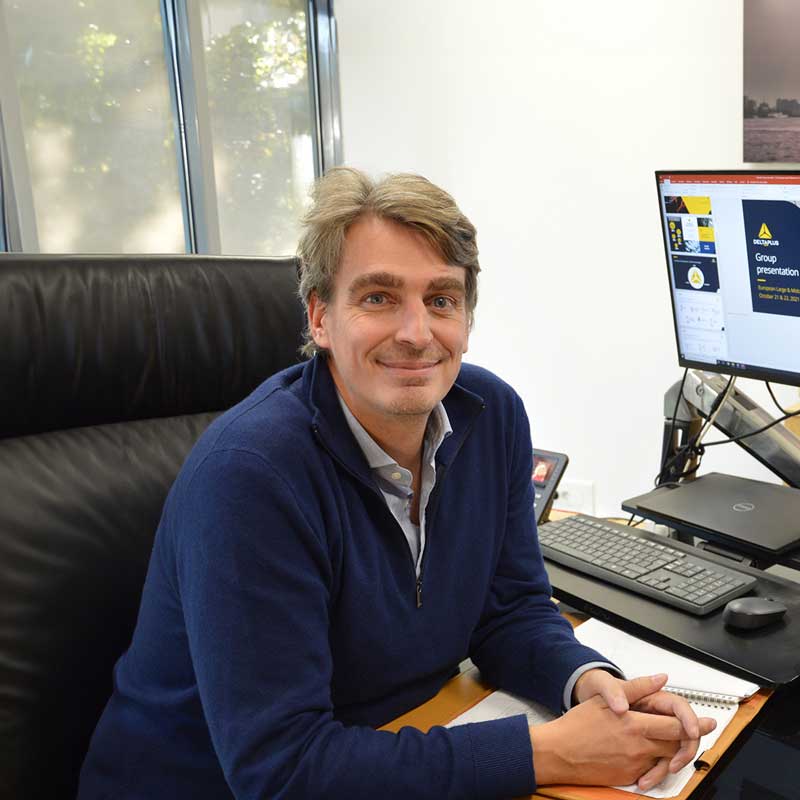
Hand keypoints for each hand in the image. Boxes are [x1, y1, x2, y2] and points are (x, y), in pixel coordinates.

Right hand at [530, 674, 716, 789]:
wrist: (559, 753)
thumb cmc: (577, 725)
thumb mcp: (604, 698)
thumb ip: (636, 687)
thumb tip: (659, 679)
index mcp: (634, 724)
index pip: (674, 724)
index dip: (695, 724)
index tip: (708, 722)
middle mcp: (638, 747)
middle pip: (676, 744)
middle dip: (692, 739)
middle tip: (702, 732)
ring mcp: (634, 765)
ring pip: (666, 759)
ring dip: (676, 752)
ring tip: (678, 745)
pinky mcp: (628, 777)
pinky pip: (650, 770)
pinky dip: (655, 763)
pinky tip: (651, 756)